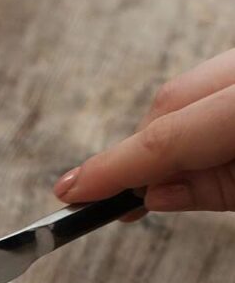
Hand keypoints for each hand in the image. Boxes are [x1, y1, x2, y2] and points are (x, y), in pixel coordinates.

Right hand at [53, 48, 234, 211]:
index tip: (73, 192)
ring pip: (184, 90)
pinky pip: (207, 83)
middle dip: (138, 154)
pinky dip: (193, 119)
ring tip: (166, 182)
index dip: (112, 168)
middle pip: (167, 103)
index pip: (164, 137)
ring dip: (165, 136)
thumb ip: (209, 189)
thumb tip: (153, 195)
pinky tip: (199, 151)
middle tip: (121, 198)